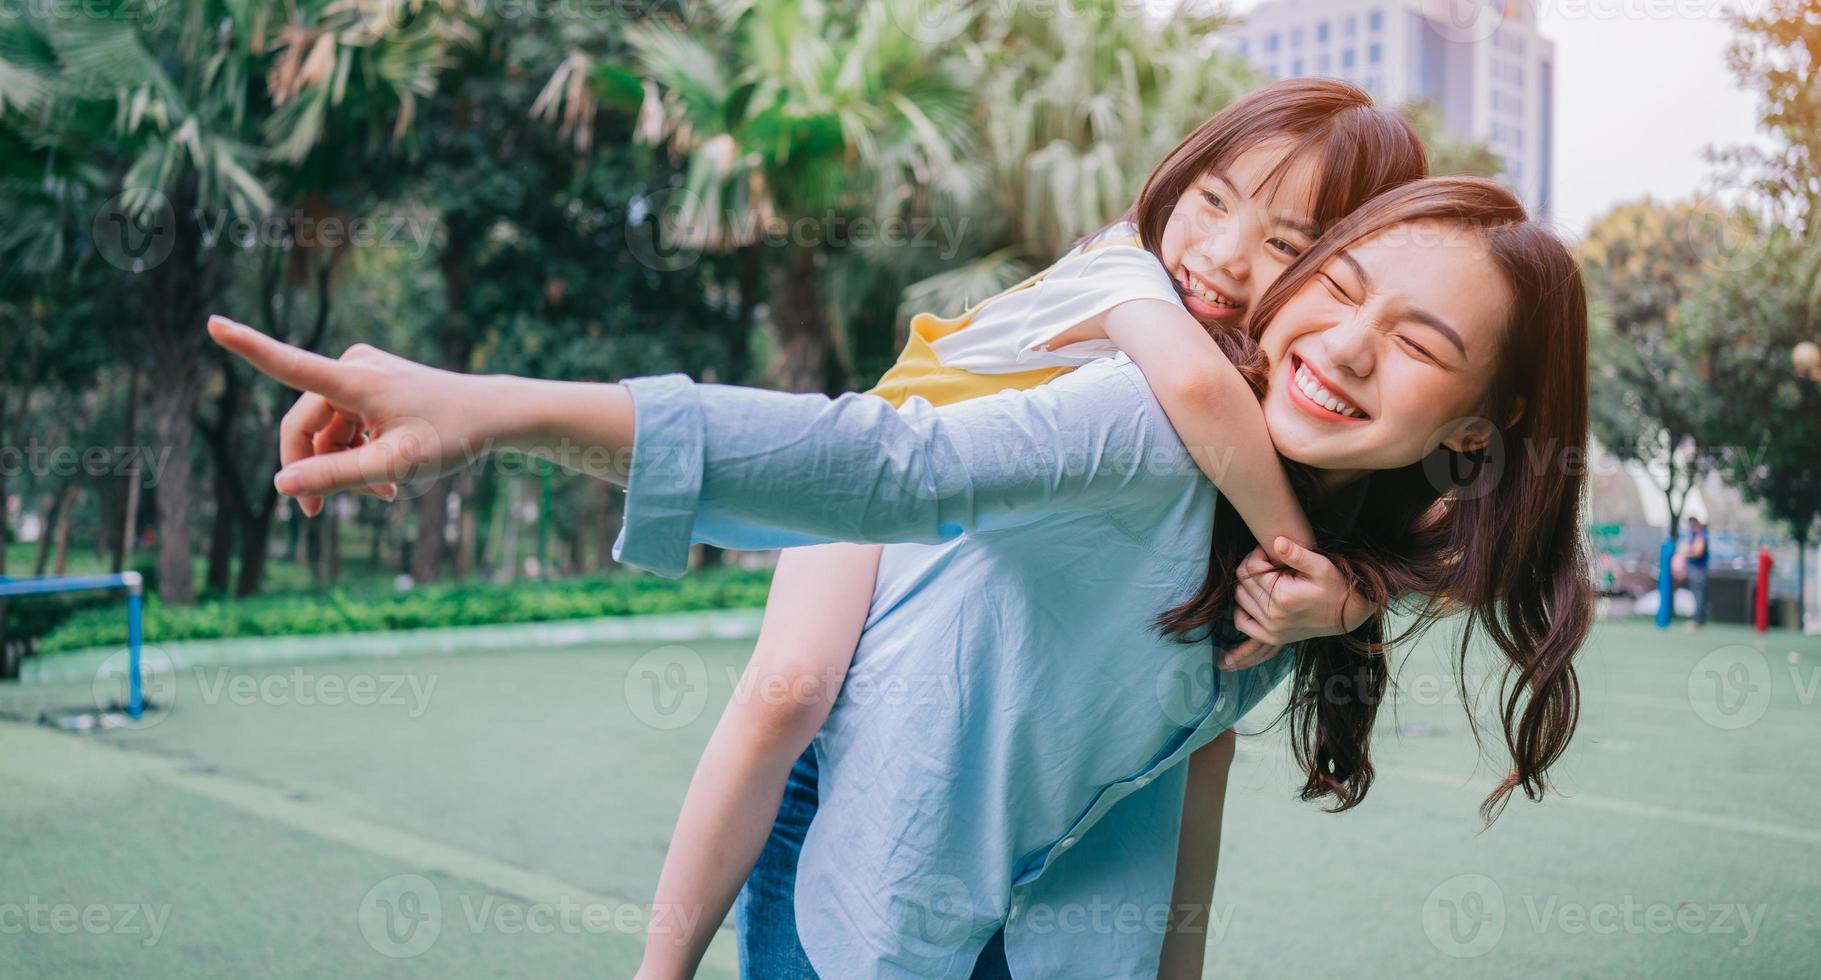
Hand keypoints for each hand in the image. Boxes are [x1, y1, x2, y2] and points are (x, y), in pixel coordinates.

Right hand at [207, 315, 506, 514]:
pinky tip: (387, 481)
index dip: (249, 346)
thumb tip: (280, 485)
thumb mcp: (395, 465)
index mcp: (355, 380)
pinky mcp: (370, 382)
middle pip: (305, 426)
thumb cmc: (451, 436)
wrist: (493, 415)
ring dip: (345, 466)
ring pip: (328, 432)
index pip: (291, 365)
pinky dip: (360, 453)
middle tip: (318, 513)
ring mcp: (361, 373)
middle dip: (316, 468)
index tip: (213, 323)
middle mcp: (352, 368)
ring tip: (384, 493)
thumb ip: (337, 476)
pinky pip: (346, 425)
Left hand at [1222, 537, 1372, 669]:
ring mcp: (1270, 630)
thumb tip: (1277, 541)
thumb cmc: (1335, 586)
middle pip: (1242, 582)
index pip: (1251, 568)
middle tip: (1269, 562)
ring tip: (1265, 577)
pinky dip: (1242, 609)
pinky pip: (1242, 623)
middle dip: (1252, 567)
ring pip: (1240, 599)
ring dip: (1247, 585)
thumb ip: (1297, 554)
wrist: (1347, 614)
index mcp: (1283, 597)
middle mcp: (1273, 616)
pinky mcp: (1271, 637)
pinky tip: (1256, 597)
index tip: (1270, 551)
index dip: (1257, 554)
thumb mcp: (1321, 566)